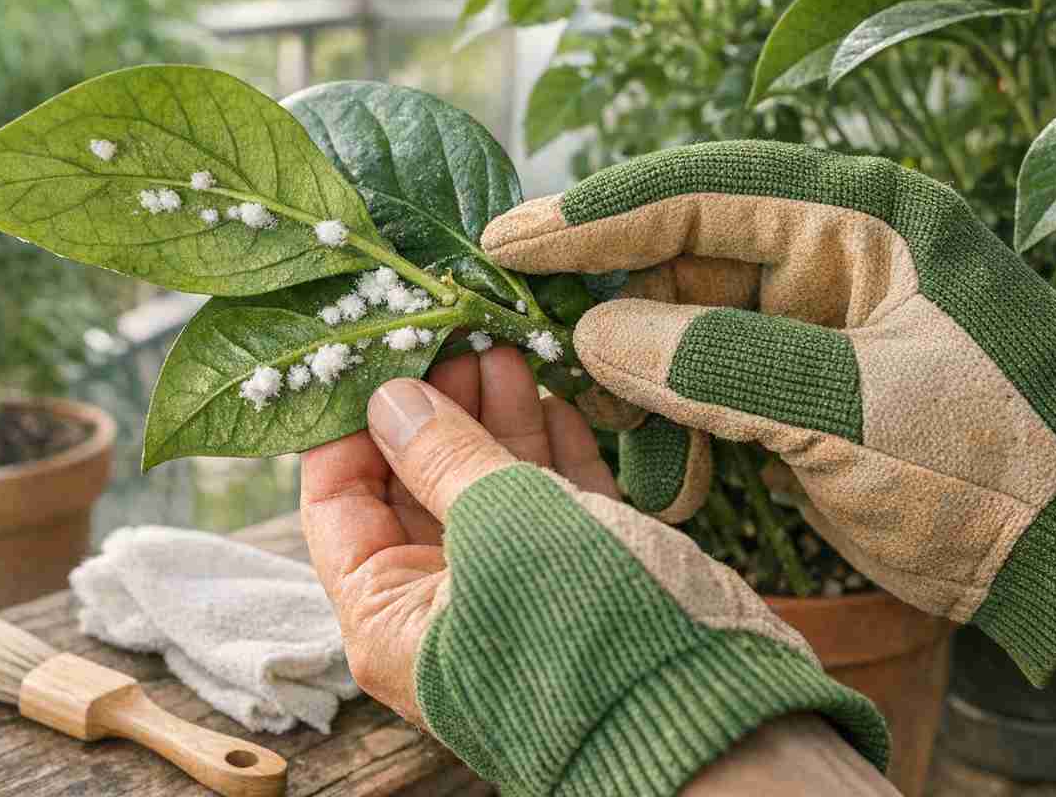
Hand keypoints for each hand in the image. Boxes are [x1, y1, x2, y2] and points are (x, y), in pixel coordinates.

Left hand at [300, 343, 886, 794]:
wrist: (719, 718)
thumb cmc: (586, 629)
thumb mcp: (501, 524)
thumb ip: (442, 456)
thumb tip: (388, 398)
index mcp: (389, 614)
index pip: (337, 505)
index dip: (348, 426)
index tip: (372, 354)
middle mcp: (441, 605)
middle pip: (414, 486)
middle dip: (435, 407)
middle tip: (451, 336)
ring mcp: (510, 589)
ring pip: (487, 486)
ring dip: (494, 417)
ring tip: (500, 346)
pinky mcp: (576, 577)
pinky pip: (548, 502)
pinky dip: (549, 450)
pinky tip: (552, 397)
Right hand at [483, 140, 1055, 689]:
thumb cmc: (999, 462)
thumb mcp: (853, 406)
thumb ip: (716, 365)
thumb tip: (595, 336)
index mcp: (858, 223)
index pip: (699, 197)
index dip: (596, 217)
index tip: (509, 243)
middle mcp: (827, 262)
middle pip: (677, 270)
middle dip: (617, 328)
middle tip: (555, 371)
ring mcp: (809, 330)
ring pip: (679, 339)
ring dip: (646, 398)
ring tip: (643, 459)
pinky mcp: (798, 394)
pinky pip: (703, 394)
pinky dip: (679, 437)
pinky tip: (681, 484)